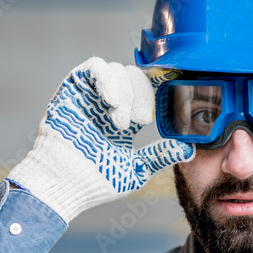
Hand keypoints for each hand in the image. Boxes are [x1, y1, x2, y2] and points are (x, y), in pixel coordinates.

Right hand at [7, 57, 193, 221]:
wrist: (63, 185)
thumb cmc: (95, 183)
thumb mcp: (136, 170)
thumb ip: (160, 156)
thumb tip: (190, 151)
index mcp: (124, 119)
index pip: (147, 92)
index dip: (159, 90)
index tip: (171, 96)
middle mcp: (108, 104)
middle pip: (135, 78)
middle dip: (143, 96)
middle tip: (140, 121)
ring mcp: (90, 96)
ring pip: (118, 71)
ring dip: (126, 92)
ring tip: (120, 121)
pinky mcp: (73, 89)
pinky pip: (94, 67)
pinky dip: (108, 79)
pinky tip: (111, 102)